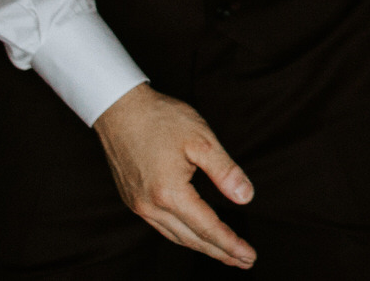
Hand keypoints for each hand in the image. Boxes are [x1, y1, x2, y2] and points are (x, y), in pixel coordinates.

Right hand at [92, 83, 257, 267]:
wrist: (119, 108)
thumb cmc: (161, 119)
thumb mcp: (201, 139)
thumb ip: (225, 171)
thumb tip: (246, 197)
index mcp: (169, 193)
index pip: (207, 228)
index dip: (231, 244)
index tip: (250, 255)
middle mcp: (150, 206)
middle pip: (191, 239)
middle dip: (220, 253)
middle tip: (244, 261)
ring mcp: (138, 205)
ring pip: (175, 236)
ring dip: (202, 247)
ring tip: (225, 253)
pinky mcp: (133, 199)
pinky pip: (162, 227)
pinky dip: (182, 235)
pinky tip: (194, 234)